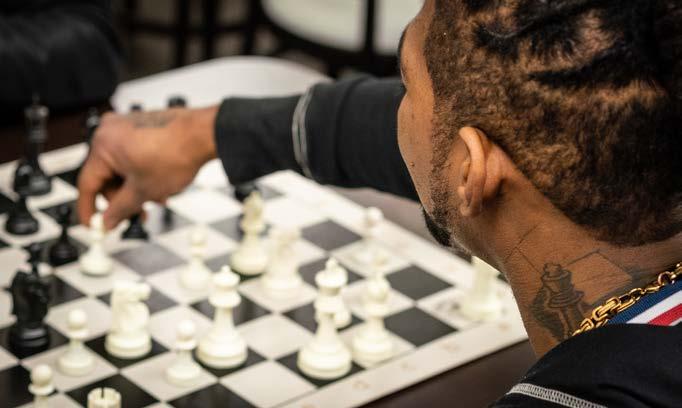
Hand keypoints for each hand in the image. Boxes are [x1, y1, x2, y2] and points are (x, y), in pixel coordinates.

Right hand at [77, 106, 217, 229]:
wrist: (205, 135)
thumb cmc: (177, 153)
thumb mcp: (144, 191)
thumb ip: (120, 209)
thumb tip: (107, 221)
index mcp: (103, 144)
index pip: (87, 183)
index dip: (89, 209)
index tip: (93, 225)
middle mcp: (111, 131)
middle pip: (105, 176)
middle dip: (121, 199)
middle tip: (135, 215)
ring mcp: (127, 126)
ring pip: (121, 168)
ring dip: (135, 188)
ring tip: (155, 200)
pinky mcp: (141, 127)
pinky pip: (132, 156)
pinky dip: (141, 173)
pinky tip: (158, 186)